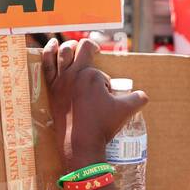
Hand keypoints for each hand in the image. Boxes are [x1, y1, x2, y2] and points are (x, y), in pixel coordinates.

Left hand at [42, 37, 147, 169]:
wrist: (80, 144)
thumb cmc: (102, 126)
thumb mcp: (125, 111)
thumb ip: (137, 100)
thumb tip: (143, 95)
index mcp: (93, 76)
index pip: (101, 73)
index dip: (106, 83)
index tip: (105, 97)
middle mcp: (75, 74)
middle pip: (83, 50)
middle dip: (91, 48)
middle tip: (95, 51)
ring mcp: (61, 80)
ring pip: (63, 53)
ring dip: (70, 46)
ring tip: (74, 46)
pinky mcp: (52, 89)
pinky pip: (47, 65)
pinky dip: (49, 52)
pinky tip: (51, 44)